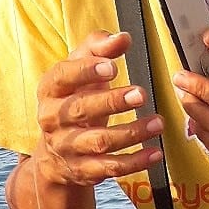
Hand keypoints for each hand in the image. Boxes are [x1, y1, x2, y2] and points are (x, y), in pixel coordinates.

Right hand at [34, 30, 163, 186]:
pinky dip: (135, 162)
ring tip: (157, 123)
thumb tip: (122, 38)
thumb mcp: (80, 71)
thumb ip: (98, 49)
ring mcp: (67, 147)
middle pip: (80, 110)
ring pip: (99, 142)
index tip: (112, 67)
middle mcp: (52, 119)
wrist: (56, 153)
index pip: (63, 77)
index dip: (85, 71)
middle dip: (111, 102)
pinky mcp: (83, 171)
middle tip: (141, 94)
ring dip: (131, 133)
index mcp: (50, 89)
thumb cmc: (74, 99)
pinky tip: (155, 152)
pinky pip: (110, 168)